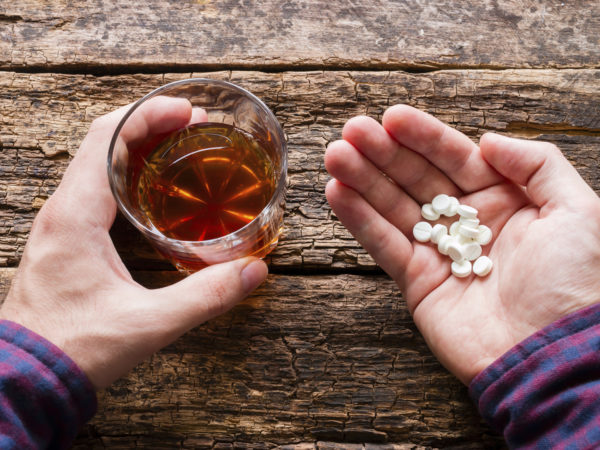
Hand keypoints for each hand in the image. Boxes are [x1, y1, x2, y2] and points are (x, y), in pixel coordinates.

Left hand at [0, 97, 267, 388]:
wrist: (24, 379)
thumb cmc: (73, 349)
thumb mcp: (148, 324)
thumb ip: (205, 296)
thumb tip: (253, 272)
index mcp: (75, 215)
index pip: (107, 139)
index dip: (149, 115)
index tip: (188, 112)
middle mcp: (62, 210)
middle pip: (102, 141)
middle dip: (149, 123)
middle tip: (193, 125)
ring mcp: (61, 224)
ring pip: (96, 162)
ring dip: (137, 145)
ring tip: (178, 146)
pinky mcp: (66, 239)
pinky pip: (95, 187)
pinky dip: (126, 171)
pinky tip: (154, 188)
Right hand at [325, 105, 599, 383]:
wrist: (555, 356)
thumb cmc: (576, 285)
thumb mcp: (577, 211)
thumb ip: (537, 164)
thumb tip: (487, 140)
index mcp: (505, 201)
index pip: (456, 159)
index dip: (423, 137)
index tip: (392, 117)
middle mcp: (468, 223)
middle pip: (417, 179)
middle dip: (383, 153)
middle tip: (351, 131)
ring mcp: (439, 253)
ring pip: (394, 207)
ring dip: (363, 180)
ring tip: (335, 154)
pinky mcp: (417, 282)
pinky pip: (384, 245)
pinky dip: (359, 220)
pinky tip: (337, 192)